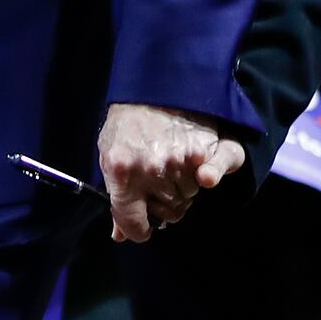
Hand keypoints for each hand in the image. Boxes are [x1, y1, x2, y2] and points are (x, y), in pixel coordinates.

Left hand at [97, 102, 245, 242]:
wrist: (154, 84)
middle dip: (162, 205)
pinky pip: (211, 179)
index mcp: (122, 171)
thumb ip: (116, 195)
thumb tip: (120, 235)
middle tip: (156, 183)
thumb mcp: (109, 155)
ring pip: (188, 198)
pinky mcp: (204, 149)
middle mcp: (152, 168)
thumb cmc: (128, 122)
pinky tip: (203, 174)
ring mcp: (180, 159)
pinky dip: (209, 177)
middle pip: (167, 214)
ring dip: (182, 188)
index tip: (140, 226)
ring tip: (172, 162)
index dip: (137, 230)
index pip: (133, 222)